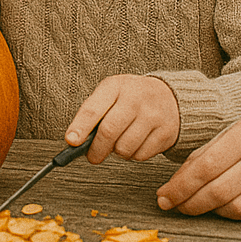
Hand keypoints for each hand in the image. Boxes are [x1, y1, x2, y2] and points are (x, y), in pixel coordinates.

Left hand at [65, 75, 179, 163]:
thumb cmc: (131, 97)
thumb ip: (94, 113)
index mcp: (116, 86)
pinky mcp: (165, 132)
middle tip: (93, 156)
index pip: (93, 108)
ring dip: (117, 152)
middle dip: (96, 149)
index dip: (80, 127)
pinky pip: (141, 156)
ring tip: (120, 142)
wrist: (169, 96)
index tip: (71, 141)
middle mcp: (135, 98)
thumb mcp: (111, 93)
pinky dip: (133, 155)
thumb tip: (76, 140)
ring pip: (124, 148)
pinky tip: (136, 142)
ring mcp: (152, 115)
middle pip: (108, 132)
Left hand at [155, 116, 240, 222]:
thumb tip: (173, 186)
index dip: (181, 186)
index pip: (206, 166)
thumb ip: (205, 156)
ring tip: (203, 205)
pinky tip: (229, 208)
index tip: (164, 197)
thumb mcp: (234, 134)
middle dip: (191, 203)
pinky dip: (238, 217)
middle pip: (219, 191)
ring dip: (214, 212)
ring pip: (237, 209)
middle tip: (177, 207)